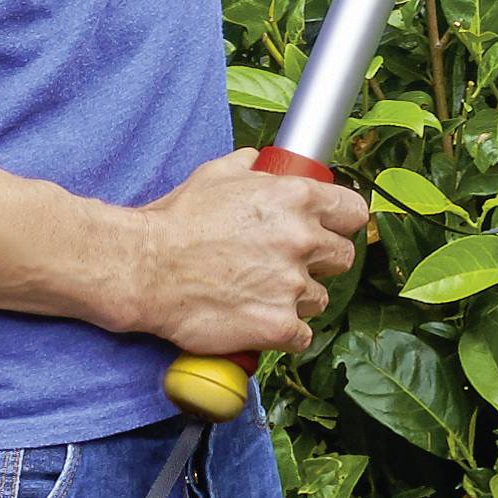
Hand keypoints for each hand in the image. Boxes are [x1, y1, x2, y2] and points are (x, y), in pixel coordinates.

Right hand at [110, 148, 374, 383]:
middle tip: (289, 265)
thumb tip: (262, 161)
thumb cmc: (176, 221)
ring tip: (262, 294)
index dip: (341, 223)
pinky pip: (302, 336)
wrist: (145, 268)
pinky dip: (285, 333)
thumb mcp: (216, 174)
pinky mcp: (278, 325)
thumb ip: (251, 166)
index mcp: (296, 198)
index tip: (330, 231)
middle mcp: (302, 240)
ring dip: (297, 299)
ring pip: (320, 299)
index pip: (352, 212)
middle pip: (342, 257)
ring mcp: (292, 285)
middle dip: (320, 262)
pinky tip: (260, 321)